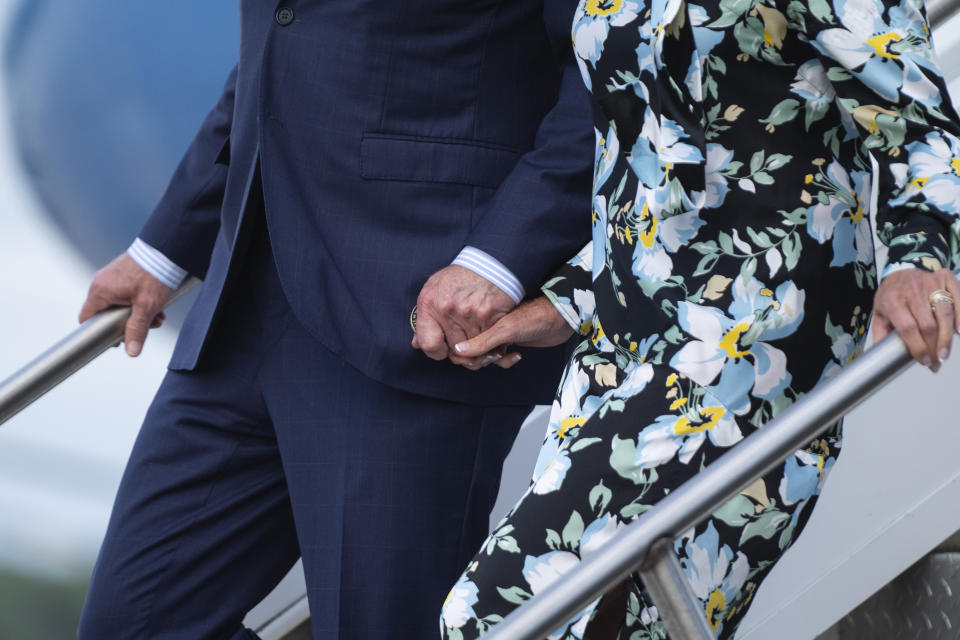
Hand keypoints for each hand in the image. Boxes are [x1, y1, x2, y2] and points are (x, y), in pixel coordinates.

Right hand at [79, 253, 172, 356]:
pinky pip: (126, 293)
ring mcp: (111, 277)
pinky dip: (140, 301)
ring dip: (139, 313)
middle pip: (107, 313)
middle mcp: (101, 283)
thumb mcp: (146, 307)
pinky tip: (157, 304)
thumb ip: (137, 330)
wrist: (165, 250)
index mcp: (100, 291)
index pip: (87, 318)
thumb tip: (131, 351)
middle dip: (129, 323)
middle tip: (148, 326)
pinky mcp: (123, 273)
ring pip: (120, 304)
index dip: (99, 332)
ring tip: (158, 316)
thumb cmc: (153, 275)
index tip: (116, 339)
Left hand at [412, 265, 515, 365]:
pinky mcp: (490, 316)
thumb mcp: (434, 289)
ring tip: (476, 331)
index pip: (428, 344)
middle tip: (463, 337)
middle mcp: (448, 310)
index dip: (436, 352)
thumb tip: (416, 343)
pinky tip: (487, 329)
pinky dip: (490, 340)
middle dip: (458, 348)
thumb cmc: (460, 277)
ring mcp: (470, 314)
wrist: (489, 262)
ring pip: (471, 348)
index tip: (442, 349)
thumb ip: (424, 317)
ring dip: (475, 345)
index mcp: (430, 303)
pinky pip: (488, 341)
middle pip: (453, 349)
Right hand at [450, 296, 574, 369]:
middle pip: (469, 353)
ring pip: (484, 357)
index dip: (466, 354)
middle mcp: (484, 327)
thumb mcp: (505, 330)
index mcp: (479, 318)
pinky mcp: (507, 343)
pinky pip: (498, 359)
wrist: (559, 319)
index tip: (480, 356)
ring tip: (505, 354)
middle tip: (496, 355)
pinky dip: (506, 361)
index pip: (459, 342)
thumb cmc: (534, 318)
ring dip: (494, 360)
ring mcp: (496, 336)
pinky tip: (517, 354)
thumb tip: (458, 350)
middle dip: (481, 359)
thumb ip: (482, 341)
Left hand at [872, 267, 959, 370]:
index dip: (918, 347)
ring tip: (945, 354)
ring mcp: (929, 282)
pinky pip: (958, 297)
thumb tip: (880, 359)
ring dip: (947, 337)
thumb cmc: (891, 296)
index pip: (908, 328)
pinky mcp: (945, 277)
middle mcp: (911, 290)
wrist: (901, 271)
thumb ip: (880, 335)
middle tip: (936, 362)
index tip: (923, 361)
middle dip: (934, 347)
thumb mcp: (879, 314)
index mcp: (892, 301)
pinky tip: (959, 332)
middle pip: (928, 325)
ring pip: (944, 314)